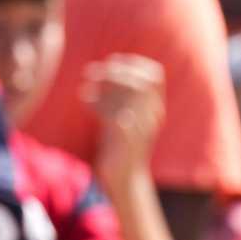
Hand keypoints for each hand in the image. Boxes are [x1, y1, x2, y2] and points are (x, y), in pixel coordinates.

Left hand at [83, 55, 165, 186]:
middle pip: (142, 82)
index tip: (114, 61)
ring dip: (106, 83)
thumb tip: (97, 72)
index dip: (135, 64)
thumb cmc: (118, 145)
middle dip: (117, 71)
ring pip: (131, 96)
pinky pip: (117, 117)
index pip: (156, 76)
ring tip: (86, 80)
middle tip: (94, 71)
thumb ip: (112, 97)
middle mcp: (151, 116)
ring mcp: (141, 129)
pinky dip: (98, 104)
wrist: (124, 178)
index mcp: (153, 109)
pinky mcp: (126, 141)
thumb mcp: (117, 116)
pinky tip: (84, 101)